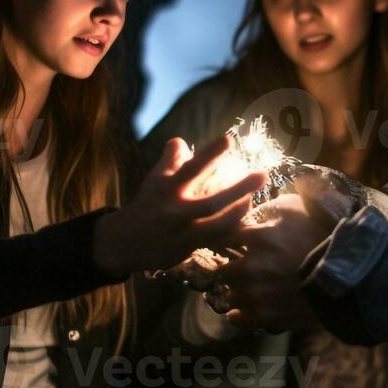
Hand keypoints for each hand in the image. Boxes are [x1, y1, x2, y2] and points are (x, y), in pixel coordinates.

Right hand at [93, 136, 266, 277]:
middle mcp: (175, 211)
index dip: (210, 154)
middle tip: (263, 174)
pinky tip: (246, 219)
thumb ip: (169, 160)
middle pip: (211, 202)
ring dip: (239, 212)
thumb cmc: (147, 203)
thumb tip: (180, 140)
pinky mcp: (188, 249)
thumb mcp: (154, 180)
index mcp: (166, 189)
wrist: (125, 242)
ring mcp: (183, 233)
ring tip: (254, 198)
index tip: (230, 138)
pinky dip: (232, 230)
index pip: (190, 168)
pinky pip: (216, 240)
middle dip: (238, 189)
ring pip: (217, 226)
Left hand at [218, 193, 329, 332]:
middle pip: (225, 270)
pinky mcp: (265, 316)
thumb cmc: (322, 237)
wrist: (347, 275)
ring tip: (254, 291)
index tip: (234, 245)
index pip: (223, 238)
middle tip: (246, 270)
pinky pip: (238, 319)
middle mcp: (250, 266)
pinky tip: (244, 311)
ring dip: (240, 292)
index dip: (229, 242)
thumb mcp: (296, 209)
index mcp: (256, 237)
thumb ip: (270, 207)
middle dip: (234, 270)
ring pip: (232, 295)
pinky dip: (240, 315)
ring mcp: (257, 293)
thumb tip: (251, 206)